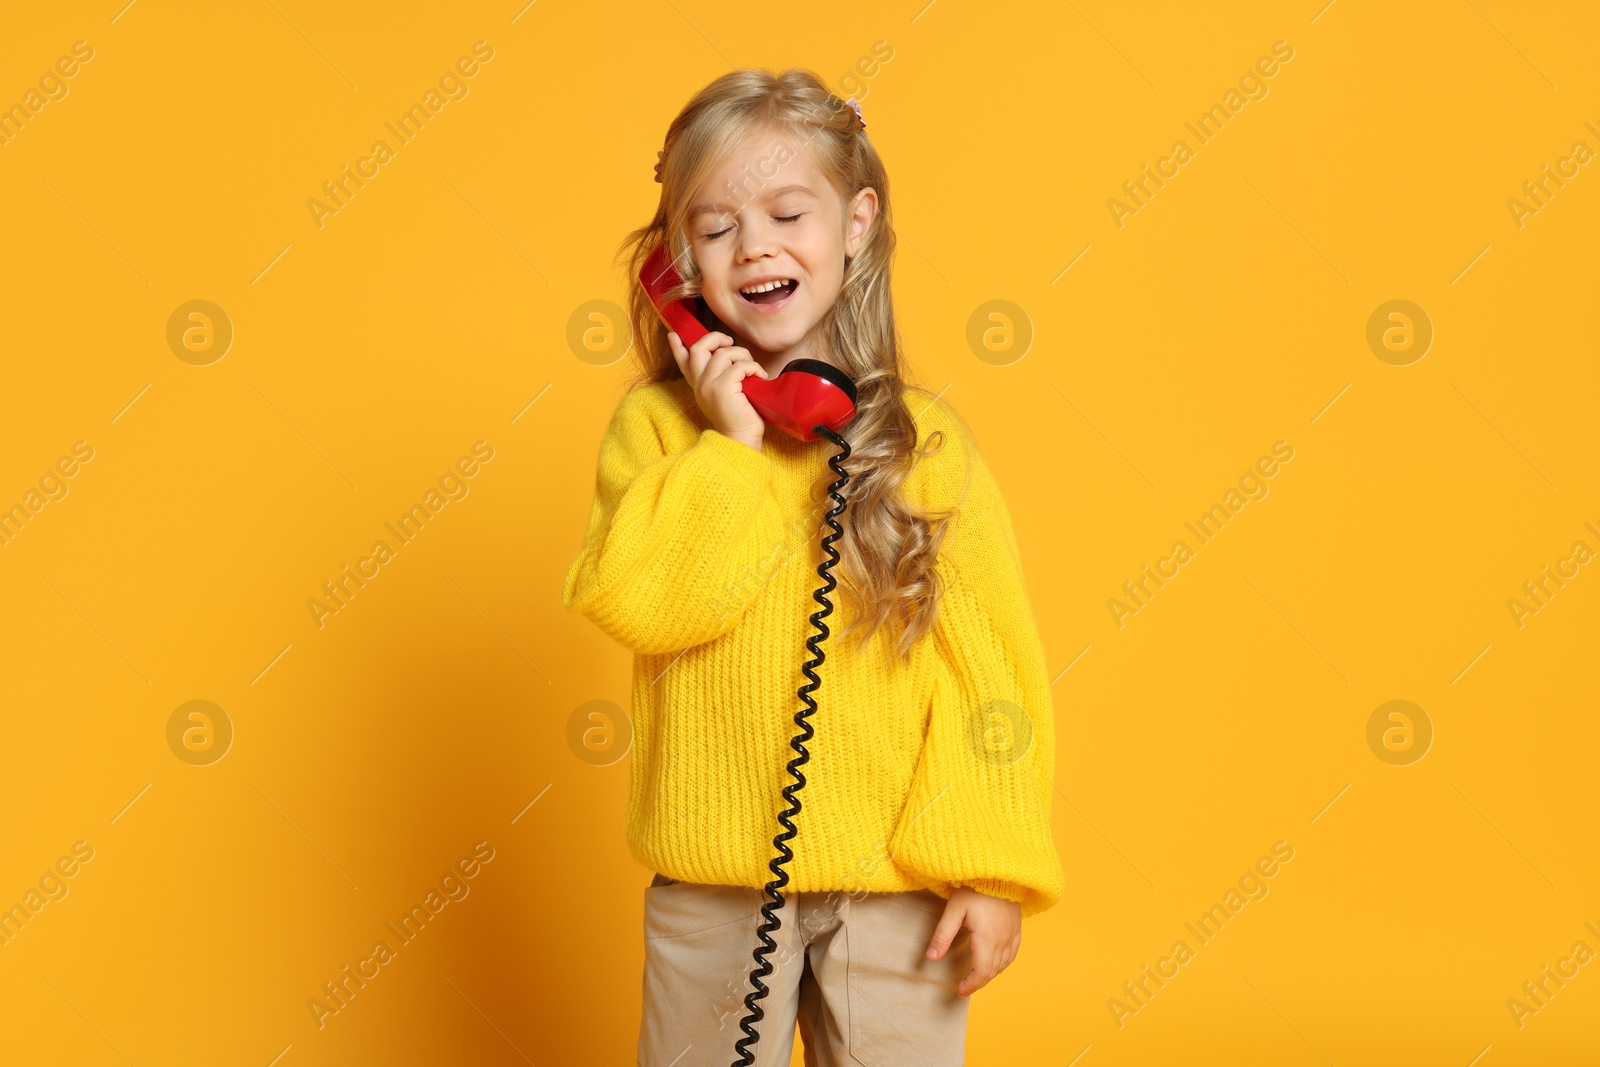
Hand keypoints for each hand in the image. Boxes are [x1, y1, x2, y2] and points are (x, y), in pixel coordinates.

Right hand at [666, 330, 769, 449]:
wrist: (740, 439)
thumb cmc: (738, 418)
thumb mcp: (724, 395)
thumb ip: (720, 377)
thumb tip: (727, 358)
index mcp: (698, 385)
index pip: (683, 361)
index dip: (677, 346)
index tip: (673, 334)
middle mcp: (700, 384)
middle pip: (699, 348)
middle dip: (716, 338)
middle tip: (730, 343)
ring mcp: (709, 385)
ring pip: (724, 353)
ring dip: (743, 355)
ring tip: (752, 369)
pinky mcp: (723, 388)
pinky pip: (740, 365)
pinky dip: (754, 367)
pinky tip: (760, 376)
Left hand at [926, 886, 1020, 997]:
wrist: (998, 870)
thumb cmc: (974, 887)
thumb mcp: (954, 910)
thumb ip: (943, 934)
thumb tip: (931, 957)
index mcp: (988, 938)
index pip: (981, 971)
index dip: (971, 985)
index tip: (959, 990)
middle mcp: (1003, 939)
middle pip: (993, 970)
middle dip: (979, 982)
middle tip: (964, 987)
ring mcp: (1013, 933)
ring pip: (1004, 963)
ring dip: (991, 974)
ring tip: (977, 977)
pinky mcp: (1017, 926)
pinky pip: (1013, 952)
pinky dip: (1003, 963)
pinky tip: (996, 962)